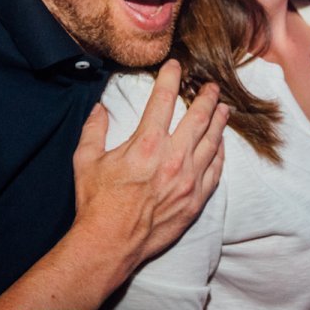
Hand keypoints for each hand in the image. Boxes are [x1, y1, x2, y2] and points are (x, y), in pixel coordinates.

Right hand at [72, 59, 226, 269]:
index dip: (171, 78)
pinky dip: (219, 154)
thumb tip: (100, 108)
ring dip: (219, 122)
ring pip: (212, 142)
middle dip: (207, 98)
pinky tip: (220, 145)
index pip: (164, 100)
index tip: (176, 66)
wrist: (110, 243)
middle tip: (212, 86)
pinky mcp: (195, 200)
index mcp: (146, 144)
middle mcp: (173, 158)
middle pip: (199, 118)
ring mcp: (188, 180)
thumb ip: (94, 129)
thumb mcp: (85, 160)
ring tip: (224, 109)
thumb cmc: (96, 202)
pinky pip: (215, 170)